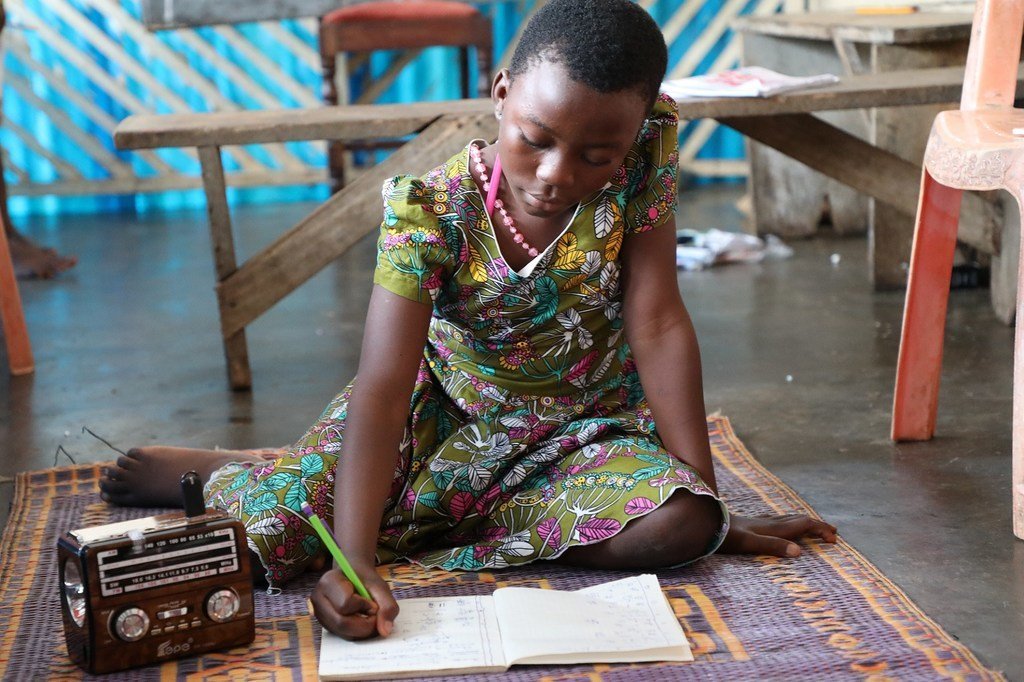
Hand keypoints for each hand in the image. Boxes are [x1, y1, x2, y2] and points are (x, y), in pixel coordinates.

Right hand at [310, 566, 398, 639]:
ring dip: (362, 630)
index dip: (364, 606)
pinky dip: (357, 633)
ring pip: (343, 633)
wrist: (353, 576)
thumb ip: (387, 606)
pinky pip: (343, 636)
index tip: (372, 601)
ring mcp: (319, 614)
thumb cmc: (365, 579)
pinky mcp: (325, 625)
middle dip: (365, 624)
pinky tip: (362, 620)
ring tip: (369, 616)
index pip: (345, 603)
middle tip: (375, 615)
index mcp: (328, 582)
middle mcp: (318, 599)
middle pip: (341, 623)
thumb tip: (384, 631)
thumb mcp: (380, 586)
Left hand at [718, 514, 836, 557]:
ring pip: (788, 519)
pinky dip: (788, 524)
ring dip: (804, 523)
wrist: (705, 523)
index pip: (804, 524)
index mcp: (774, 528)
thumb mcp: (750, 543)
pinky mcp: (751, 524)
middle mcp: (770, 522)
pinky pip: (777, 521)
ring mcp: (760, 522)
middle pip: (799, 520)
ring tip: (813, 527)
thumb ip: (773, 546)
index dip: (820, 529)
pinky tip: (780, 526)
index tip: (834, 538)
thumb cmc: (726, 536)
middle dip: (817, 525)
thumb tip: (798, 552)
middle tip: (832, 533)